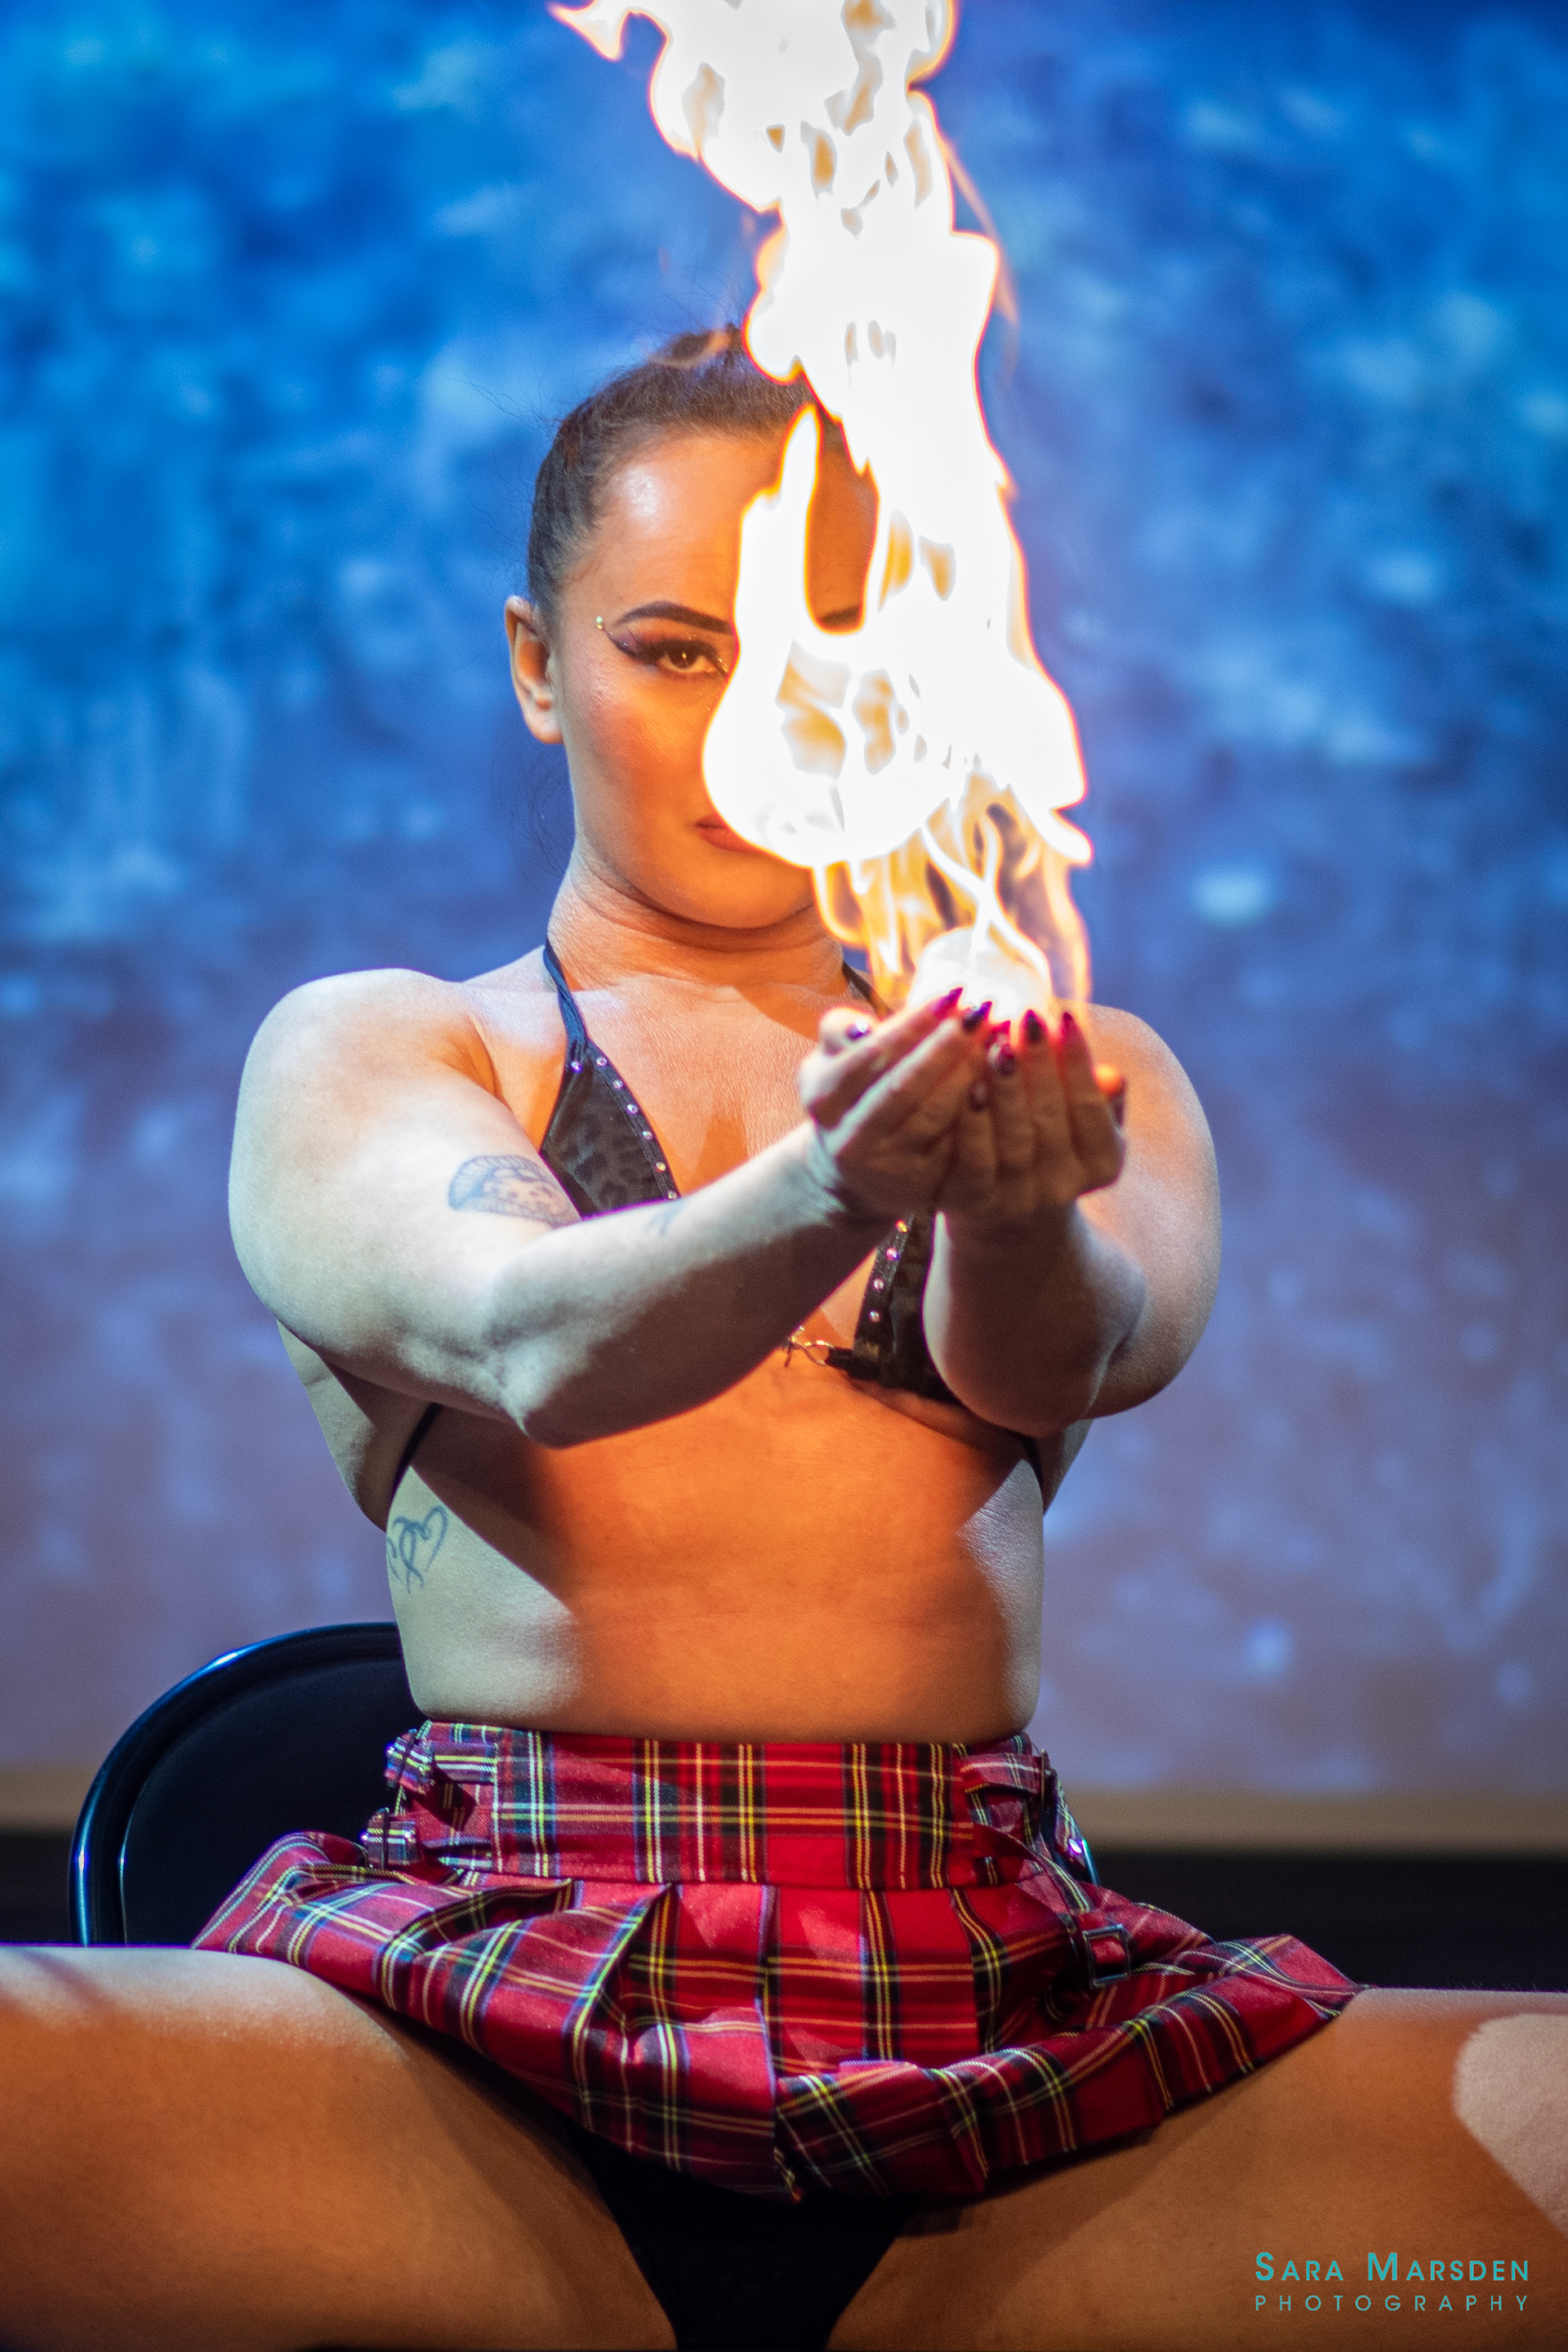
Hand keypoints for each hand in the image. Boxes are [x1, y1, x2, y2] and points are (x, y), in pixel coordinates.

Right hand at [797, 986, 982, 1219]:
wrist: (855, 1170)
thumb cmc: (853, 1094)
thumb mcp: (831, 1061)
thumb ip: (839, 1031)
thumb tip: (863, 1028)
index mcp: (824, 1099)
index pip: (872, 1053)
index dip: (914, 1023)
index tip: (954, 993)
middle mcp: (850, 1138)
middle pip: (904, 1086)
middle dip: (948, 1045)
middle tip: (985, 1010)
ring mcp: (887, 1166)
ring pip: (935, 1115)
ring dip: (971, 1072)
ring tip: (999, 1037)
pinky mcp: (922, 1186)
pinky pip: (957, 1143)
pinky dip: (981, 1108)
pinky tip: (1002, 1079)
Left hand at [938, 1006, 1126, 1232]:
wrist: (1008, 1212)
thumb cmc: (1052, 1143)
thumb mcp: (1085, 1124)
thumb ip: (1099, 1098)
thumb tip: (1113, 1076)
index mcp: (1102, 1163)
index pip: (1091, 1106)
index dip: (1077, 1061)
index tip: (1064, 1015)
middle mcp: (1064, 1186)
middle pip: (1051, 1118)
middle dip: (1039, 1064)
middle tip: (1025, 1017)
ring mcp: (1020, 1198)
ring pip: (1014, 1137)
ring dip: (1005, 1088)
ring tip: (996, 1042)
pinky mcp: (976, 1202)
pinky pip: (975, 1160)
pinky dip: (973, 1123)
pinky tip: (968, 1084)